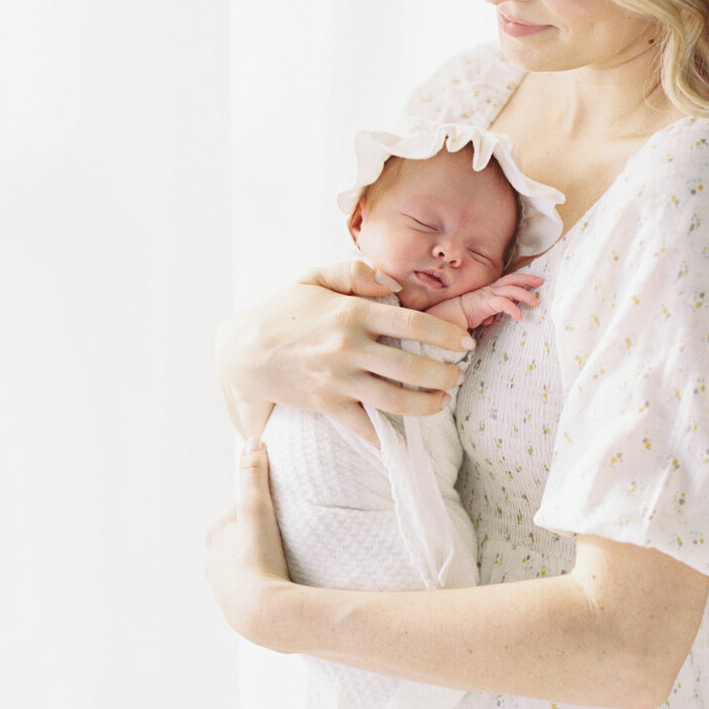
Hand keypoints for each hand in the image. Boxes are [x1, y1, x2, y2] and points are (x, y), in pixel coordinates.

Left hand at [205, 444, 292, 649]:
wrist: (264, 613)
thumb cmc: (258, 557)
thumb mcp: (257, 508)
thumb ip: (254, 475)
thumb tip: (253, 440)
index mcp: (214, 537)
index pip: (241, 513)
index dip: (263, 511)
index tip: (282, 517)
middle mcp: (213, 563)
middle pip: (243, 540)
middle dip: (262, 538)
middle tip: (288, 540)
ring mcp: (225, 589)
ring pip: (248, 566)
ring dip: (264, 563)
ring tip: (288, 564)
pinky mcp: (239, 611)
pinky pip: (255, 590)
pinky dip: (266, 586)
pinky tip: (282, 586)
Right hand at [215, 261, 473, 444]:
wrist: (245, 350)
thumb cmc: (285, 310)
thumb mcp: (315, 276)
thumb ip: (355, 272)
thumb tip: (392, 283)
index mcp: (352, 313)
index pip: (412, 324)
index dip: (445, 335)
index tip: (464, 342)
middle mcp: (348, 348)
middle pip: (411, 367)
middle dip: (444, 374)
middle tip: (458, 375)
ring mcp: (338, 380)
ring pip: (395, 400)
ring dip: (427, 404)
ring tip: (442, 400)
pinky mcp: (328, 405)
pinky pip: (365, 427)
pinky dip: (388, 436)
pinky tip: (408, 434)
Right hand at [453, 270, 542, 328]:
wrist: (448, 316)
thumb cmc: (461, 315)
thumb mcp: (478, 314)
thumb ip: (487, 314)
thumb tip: (491, 319)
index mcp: (489, 290)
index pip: (507, 281)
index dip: (521, 280)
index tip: (534, 282)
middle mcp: (490, 289)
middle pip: (512, 279)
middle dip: (527, 279)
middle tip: (540, 281)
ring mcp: (488, 294)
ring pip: (511, 290)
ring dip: (525, 295)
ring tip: (536, 302)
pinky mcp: (485, 302)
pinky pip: (504, 304)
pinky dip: (514, 310)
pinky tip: (520, 317)